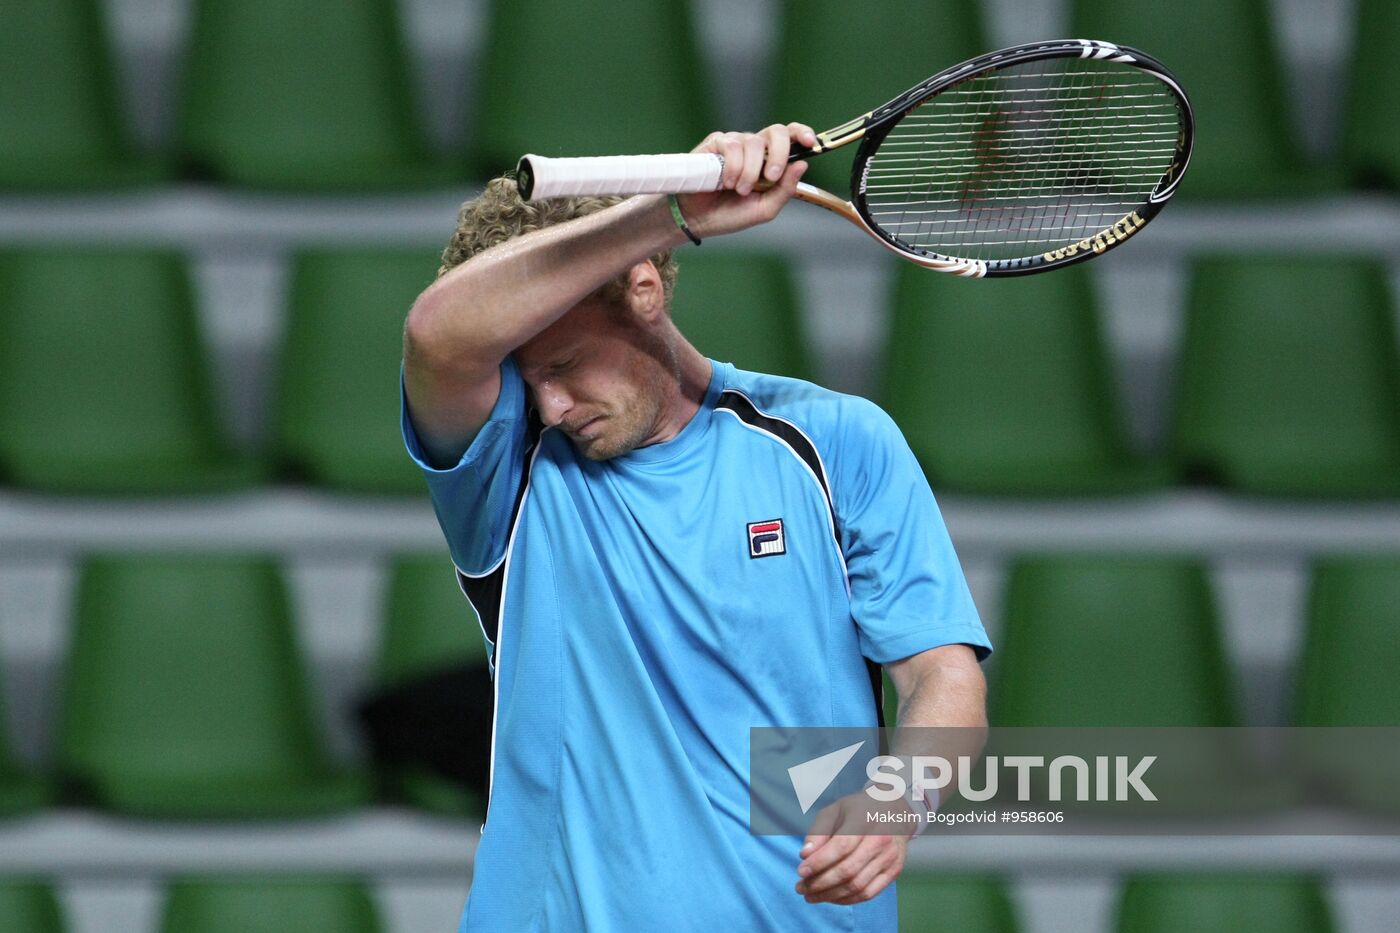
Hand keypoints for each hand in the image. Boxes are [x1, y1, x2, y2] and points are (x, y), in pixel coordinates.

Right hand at [675, 123, 815, 239]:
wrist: (699, 220)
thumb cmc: (731, 214)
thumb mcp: (765, 209)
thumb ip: (785, 190)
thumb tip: (803, 165)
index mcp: (770, 160)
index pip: (790, 137)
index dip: (802, 133)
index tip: (810, 142)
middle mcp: (755, 148)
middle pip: (776, 131)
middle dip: (779, 154)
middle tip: (772, 176)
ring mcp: (735, 143)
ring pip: (754, 143)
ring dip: (750, 171)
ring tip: (739, 190)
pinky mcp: (716, 143)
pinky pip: (733, 146)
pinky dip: (734, 167)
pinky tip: (726, 182)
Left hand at [794, 792, 911, 905]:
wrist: (894, 811)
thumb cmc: (858, 810)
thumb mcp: (834, 811)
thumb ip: (818, 832)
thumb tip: (805, 856)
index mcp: (864, 820)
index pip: (841, 846)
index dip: (819, 862)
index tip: (800, 871)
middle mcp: (880, 840)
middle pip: (848, 870)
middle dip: (820, 883)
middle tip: (800, 888)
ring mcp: (889, 858)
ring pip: (857, 886)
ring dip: (830, 895)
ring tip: (810, 895)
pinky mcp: (894, 872)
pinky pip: (868, 893)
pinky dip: (847, 900)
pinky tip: (830, 897)